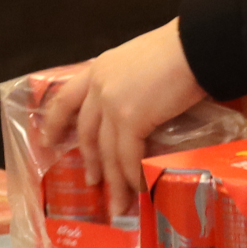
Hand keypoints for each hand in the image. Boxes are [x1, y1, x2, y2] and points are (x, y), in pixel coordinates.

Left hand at [39, 20, 208, 217]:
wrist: (198, 44)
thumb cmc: (183, 50)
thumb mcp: (144, 63)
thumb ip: (134, 84)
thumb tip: (146, 109)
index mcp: (101, 68)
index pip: (67, 98)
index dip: (55, 122)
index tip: (48, 140)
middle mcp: (100, 85)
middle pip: (87, 132)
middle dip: (90, 161)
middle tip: (93, 183)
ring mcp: (112, 103)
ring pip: (106, 151)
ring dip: (113, 181)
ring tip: (118, 203)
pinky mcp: (131, 118)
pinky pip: (126, 155)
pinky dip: (132, 176)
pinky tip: (138, 188)